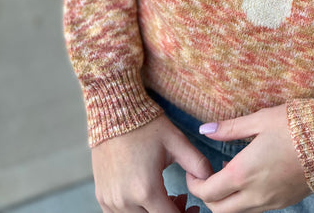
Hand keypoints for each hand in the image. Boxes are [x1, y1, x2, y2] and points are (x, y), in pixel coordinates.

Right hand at [92, 114, 213, 212]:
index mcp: (147, 189)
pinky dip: (137, 211)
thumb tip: (211, 179)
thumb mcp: (176, 142)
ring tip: (165, 197)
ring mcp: (111, 200)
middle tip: (182, 200)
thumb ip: (197, 163)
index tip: (193, 207)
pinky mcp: (101, 196)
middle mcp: (125, 201)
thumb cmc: (147, 125)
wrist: (114, 111)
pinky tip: (147, 196)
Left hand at [186, 104, 311, 212]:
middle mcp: (255, 194)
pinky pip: (256, 209)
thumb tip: (205, 129)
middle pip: (219, 210)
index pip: (208, 191)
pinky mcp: (285, 202)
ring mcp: (272, 202)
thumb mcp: (260, 119)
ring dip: (226, 200)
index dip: (194, 183)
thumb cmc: (296, 124)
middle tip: (205, 177)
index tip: (193, 171)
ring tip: (228, 173)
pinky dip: (244, 200)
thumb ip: (230, 128)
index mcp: (243, 173)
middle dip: (207, 197)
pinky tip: (250, 175)